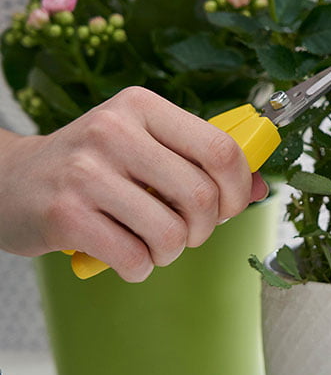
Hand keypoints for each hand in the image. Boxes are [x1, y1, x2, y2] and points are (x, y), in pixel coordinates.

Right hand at [0, 87, 267, 281]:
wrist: (10, 181)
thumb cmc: (91, 166)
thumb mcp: (144, 147)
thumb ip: (200, 162)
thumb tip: (260, 187)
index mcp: (142, 106)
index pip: (220, 149)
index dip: (236, 189)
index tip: (227, 206)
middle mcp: (114, 130)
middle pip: (201, 197)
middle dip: (204, 229)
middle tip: (186, 232)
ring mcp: (86, 172)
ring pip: (171, 234)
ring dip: (170, 252)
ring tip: (151, 243)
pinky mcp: (65, 214)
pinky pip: (134, 258)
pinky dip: (139, 268)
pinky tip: (124, 254)